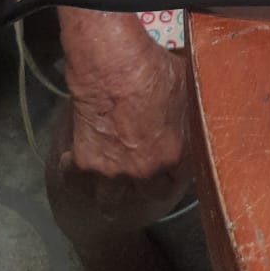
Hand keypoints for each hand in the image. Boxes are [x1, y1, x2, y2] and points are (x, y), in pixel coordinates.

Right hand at [63, 37, 191, 213]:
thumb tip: (200, 101)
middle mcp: (144, 170)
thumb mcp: (186, 86)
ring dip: (110, 199)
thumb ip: (190, 108)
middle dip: (149, 188)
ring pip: (109, 199)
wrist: (115, 66)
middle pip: (150, 193)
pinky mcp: (84, 161)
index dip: (176, 172)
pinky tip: (69, 163)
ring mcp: (112, 170)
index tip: (172, 171)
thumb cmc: (153, 69)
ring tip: (108, 204)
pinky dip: (71, 168)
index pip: (180, 177)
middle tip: (145, 184)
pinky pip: (74, 174)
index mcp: (173, 154)